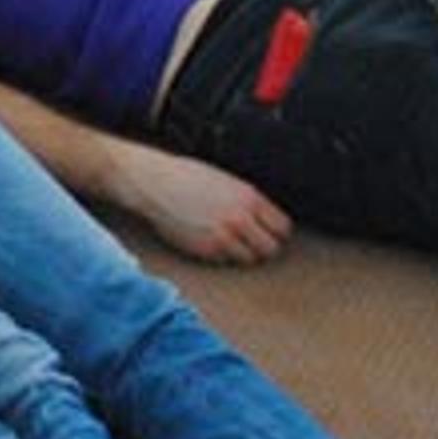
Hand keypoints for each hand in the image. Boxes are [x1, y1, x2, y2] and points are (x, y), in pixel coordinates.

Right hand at [114, 155, 293, 266]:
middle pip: (271, 248)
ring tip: (231, 244)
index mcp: (250, 198)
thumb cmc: (188, 177)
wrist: (155, 183)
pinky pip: (225, 261)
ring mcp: (223, 236)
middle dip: (264, 247)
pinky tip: (210, 241)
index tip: (268, 233)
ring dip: (243, 254)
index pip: (282, 227)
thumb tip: (265, 220)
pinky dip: (221, 256)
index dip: (277, 232)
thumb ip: (248, 201)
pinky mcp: (205, 249)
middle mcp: (240, 218)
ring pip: (250, 259)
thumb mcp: (227, 182)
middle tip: (252, 244)